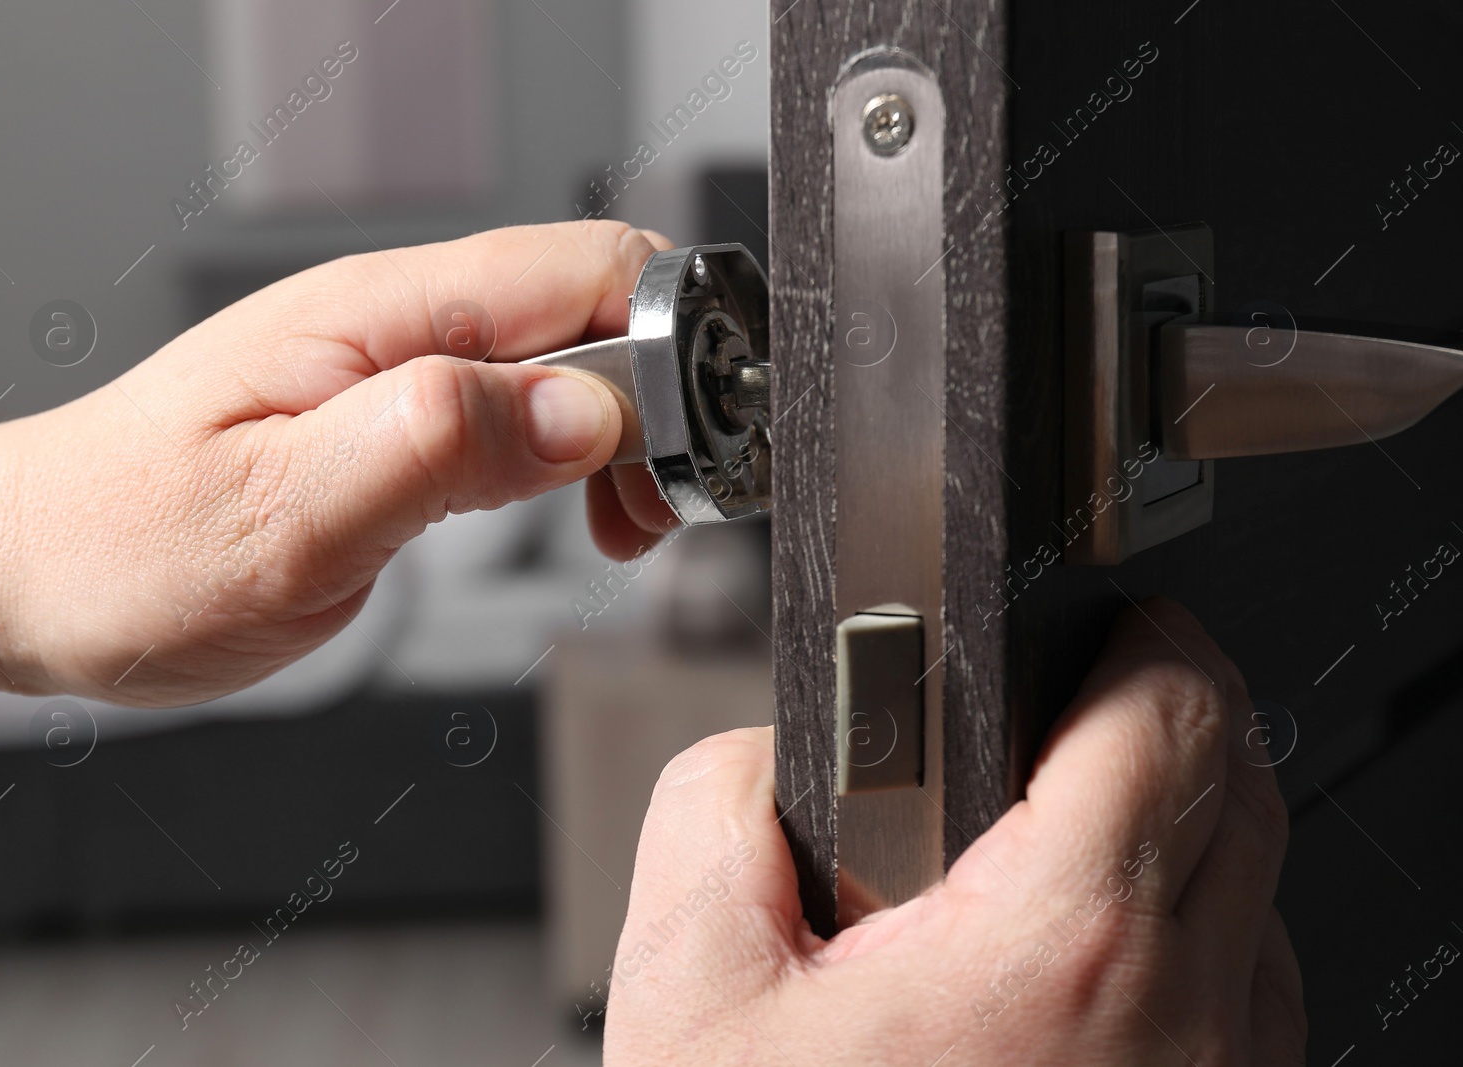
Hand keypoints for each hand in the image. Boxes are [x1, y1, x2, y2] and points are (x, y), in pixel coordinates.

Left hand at [0, 221, 682, 711]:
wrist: (31, 571)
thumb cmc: (123, 548)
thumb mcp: (282, 520)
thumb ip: (437, 450)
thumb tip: (584, 412)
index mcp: (382, 316)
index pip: (589, 273)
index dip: (667, 355)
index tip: (678, 462)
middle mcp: (401, 322)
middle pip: (601, 309)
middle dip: (665, 403)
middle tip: (654, 515)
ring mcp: (403, 365)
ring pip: (575, 360)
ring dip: (629, 439)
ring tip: (624, 529)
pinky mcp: (401, 415)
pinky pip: (527, 407)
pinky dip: (582, 460)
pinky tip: (577, 516)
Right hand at [606, 598, 1304, 1064]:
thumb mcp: (685, 986)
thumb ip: (717, 811)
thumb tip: (767, 760)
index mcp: (1065, 947)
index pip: (1176, 710)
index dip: (1137, 636)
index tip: (1102, 626)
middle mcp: (1182, 1023)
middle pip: (1244, 786)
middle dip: (1167, 715)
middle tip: (1076, 708)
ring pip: (1261, 896)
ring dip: (1185, 833)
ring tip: (1065, 837)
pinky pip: (1250, 1000)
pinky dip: (1195, 943)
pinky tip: (1086, 966)